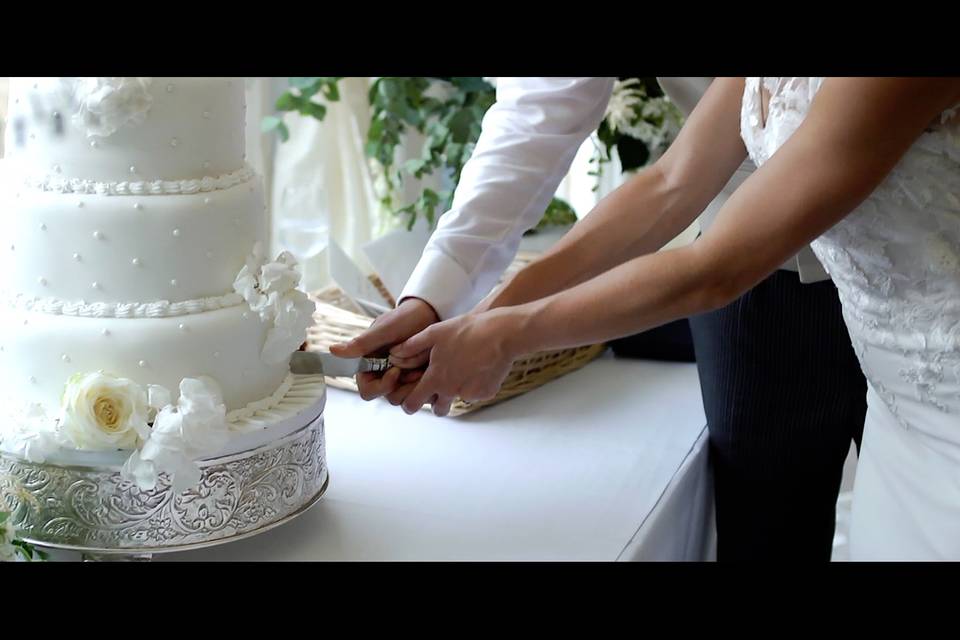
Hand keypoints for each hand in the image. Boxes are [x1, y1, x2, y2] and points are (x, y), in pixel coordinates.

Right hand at [330, 297, 438, 400]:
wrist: (430, 314)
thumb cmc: (405, 318)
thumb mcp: (385, 330)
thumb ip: (362, 343)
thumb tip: (333, 350)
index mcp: (370, 365)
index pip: (368, 391)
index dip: (381, 387)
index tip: (396, 372)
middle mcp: (385, 375)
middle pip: (390, 397)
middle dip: (404, 386)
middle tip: (417, 369)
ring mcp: (403, 379)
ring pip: (407, 398)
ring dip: (417, 384)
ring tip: (425, 366)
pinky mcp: (418, 380)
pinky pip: (422, 393)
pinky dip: (428, 384)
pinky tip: (432, 369)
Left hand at [390, 307, 526, 414]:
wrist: (501, 333)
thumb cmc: (467, 330)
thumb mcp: (435, 333)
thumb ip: (412, 346)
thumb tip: (394, 354)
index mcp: (435, 378)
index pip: (413, 403)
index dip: (408, 404)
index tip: (411, 401)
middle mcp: (450, 390)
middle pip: (438, 410)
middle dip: (437, 402)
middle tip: (441, 387)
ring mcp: (469, 393)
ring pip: (458, 399)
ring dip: (457, 391)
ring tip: (464, 369)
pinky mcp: (486, 393)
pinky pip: (477, 394)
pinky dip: (476, 385)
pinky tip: (480, 366)